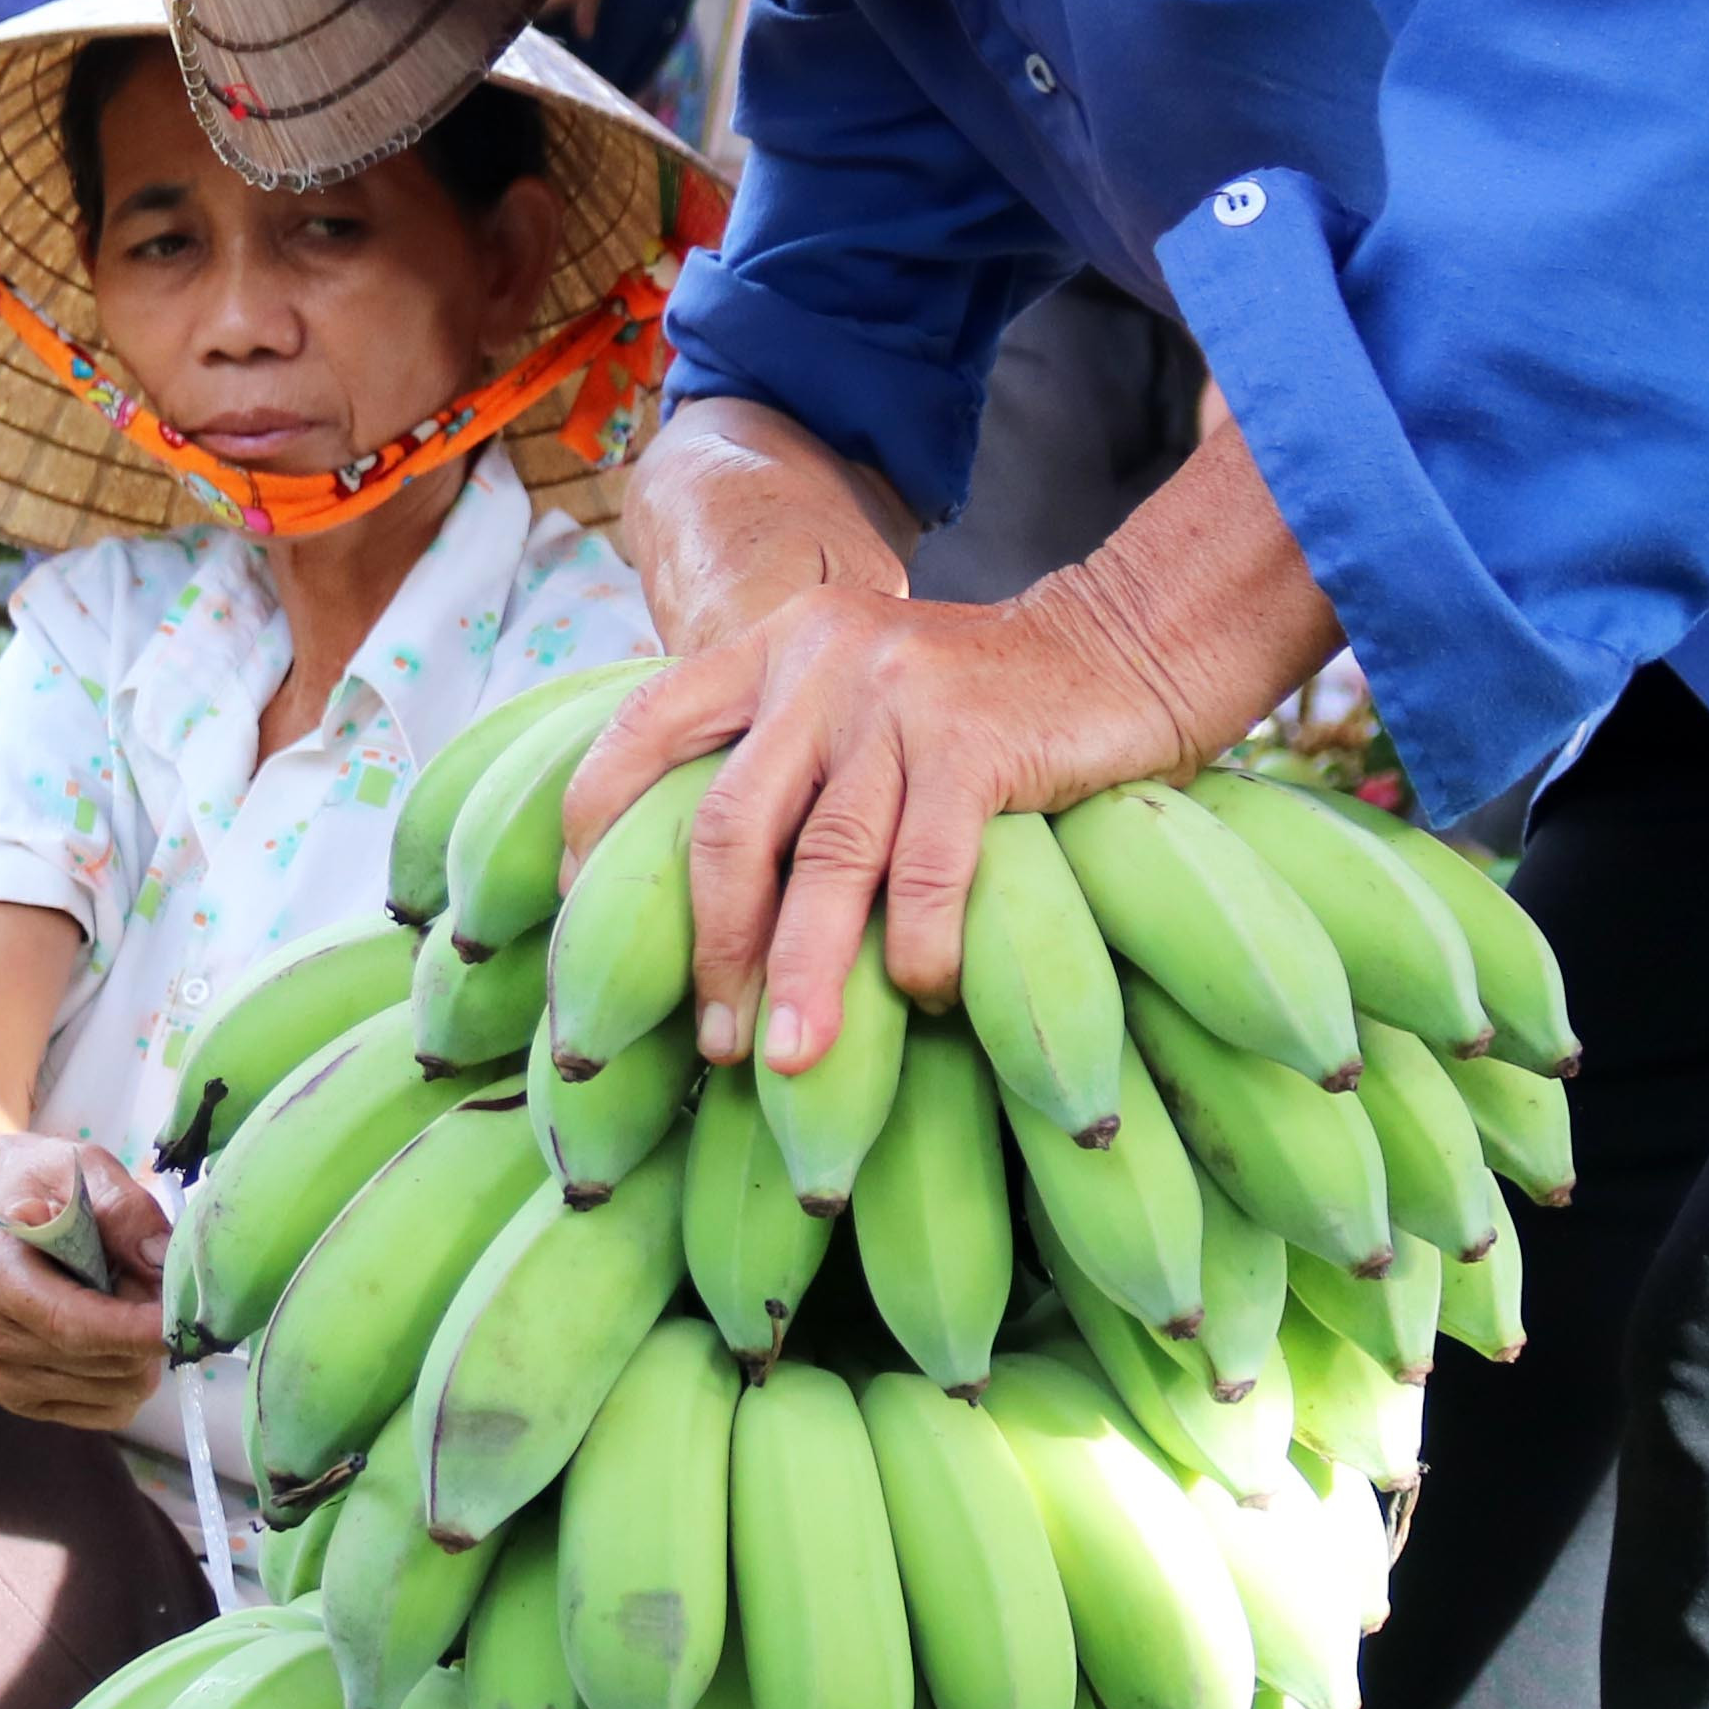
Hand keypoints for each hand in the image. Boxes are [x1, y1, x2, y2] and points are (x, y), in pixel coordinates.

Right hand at [0, 1136, 171, 1434]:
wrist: (5, 1214)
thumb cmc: (50, 1187)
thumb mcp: (86, 1170)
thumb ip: (125, 1211)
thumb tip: (161, 1262)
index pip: (70, 1322)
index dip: (132, 1329)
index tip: (181, 1321)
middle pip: (101, 1362)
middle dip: (147, 1330)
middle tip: (152, 1281)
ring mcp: (1, 1374)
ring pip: (114, 1391)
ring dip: (143, 1353)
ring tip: (125, 1299)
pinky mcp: (25, 1401)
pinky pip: (109, 1410)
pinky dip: (132, 1379)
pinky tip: (117, 1336)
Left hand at [584, 416, 1337, 1080]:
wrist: (1128, 646)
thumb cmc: (983, 705)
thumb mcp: (859, 695)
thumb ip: (789, 756)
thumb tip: (709, 898)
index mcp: (770, 650)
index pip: (642, 731)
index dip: (592, 828)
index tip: (579, 920)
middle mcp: (818, 663)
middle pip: (726, 824)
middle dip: (710, 948)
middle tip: (710, 1042)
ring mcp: (896, 699)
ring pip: (824, 862)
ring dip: (800, 977)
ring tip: (789, 1062)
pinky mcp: (976, 742)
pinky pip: (926, 874)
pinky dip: (918, 952)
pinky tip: (924, 998)